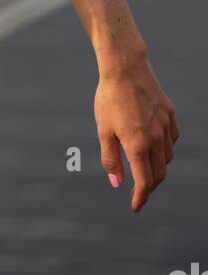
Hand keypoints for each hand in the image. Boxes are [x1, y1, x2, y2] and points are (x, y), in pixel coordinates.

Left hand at [94, 55, 178, 211]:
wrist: (125, 67)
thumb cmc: (109, 98)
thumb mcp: (103, 130)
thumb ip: (111, 159)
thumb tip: (117, 182)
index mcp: (137, 145)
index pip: (144, 182)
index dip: (140, 198)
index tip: (135, 207)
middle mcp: (156, 138)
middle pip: (158, 174)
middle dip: (149, 186)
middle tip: (138, 190)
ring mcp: (165, 126)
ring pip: (167, 157)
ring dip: (157, 167)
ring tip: (143, 166)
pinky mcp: (169, 114)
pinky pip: (172, 139)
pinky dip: (164, 148)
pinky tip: (154, 145)